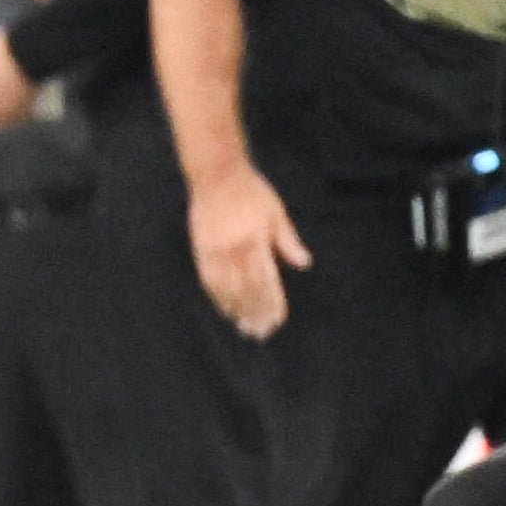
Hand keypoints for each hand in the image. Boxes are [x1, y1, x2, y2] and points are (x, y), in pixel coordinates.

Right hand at [189, 158, 311, 339]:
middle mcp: (235, 249)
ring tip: (244, 326)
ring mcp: (215, 250)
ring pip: (226, 289)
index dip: (272, 302)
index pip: (266, 280)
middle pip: (246, 289)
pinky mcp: (201, 248)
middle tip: (260, 332)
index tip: (277, 320)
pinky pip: (208, 280)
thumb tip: (304, 264)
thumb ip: (288, 240)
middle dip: (254, 312)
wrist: (216, 172)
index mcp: (256, 240)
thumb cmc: (251, 190)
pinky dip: (217, 297)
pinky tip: (225, 308)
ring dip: (236, 309)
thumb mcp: (276, 211)